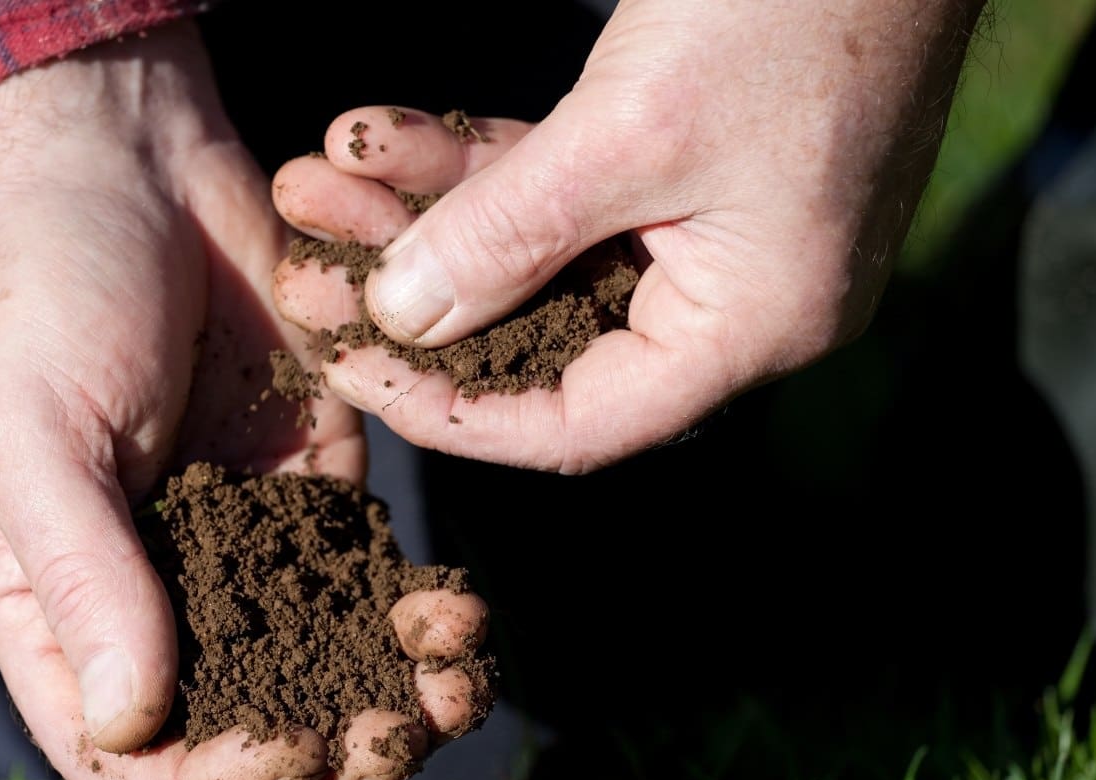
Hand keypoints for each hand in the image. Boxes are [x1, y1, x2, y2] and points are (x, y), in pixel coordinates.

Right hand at [0, 24, 485, 779]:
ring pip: (317, 674)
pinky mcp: (311, 486)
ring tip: (456, 685)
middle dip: (325, 759)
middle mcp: (143, 596)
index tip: (285, 749)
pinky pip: (367, 585)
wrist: (124, 154)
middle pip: (236, 736)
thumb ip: (84, 579)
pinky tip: (460, 613)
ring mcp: (233, 545)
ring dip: (391, 702)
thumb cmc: (40, 290)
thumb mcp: (32, 435)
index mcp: (46, 608)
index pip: (119, 757)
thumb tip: (133, 724)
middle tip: (397, 740)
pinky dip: (416, 618)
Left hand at [272, 0, 982, 472]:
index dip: (451, 408)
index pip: (577, 421)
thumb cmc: (792, 8)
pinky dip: (478, 162)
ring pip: (538, 250)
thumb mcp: (628, 131)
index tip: (349, 365)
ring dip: (427, 212)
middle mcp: (735, 298)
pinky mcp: (690, 162)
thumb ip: (507, 233)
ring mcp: (713, 228)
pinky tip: (381, 134)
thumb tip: (399, 317)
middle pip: (539, 332)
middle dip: (413, 291)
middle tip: (304, 267)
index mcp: (753, 327)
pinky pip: (564, 186)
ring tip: (319, 175)